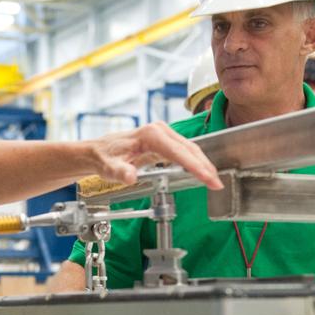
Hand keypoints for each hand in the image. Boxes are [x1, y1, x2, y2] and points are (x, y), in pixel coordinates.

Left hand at [89, 122, 222, 190]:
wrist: (98, 151)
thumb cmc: (104, 157)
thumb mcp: (109, 168)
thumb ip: (120, 172)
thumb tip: (130, 177)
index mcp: (150, 135)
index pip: (179, 152)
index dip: (195, 167)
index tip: (208, 178)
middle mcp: (159, 130)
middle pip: (189, 149)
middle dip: (204, 166)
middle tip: (216, 184)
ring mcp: (163, 134)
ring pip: (190, 148)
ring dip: (202, 164)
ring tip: (213, 180)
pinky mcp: (164, 140)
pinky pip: (184, 150)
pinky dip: (195, 161)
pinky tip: (201, 171)